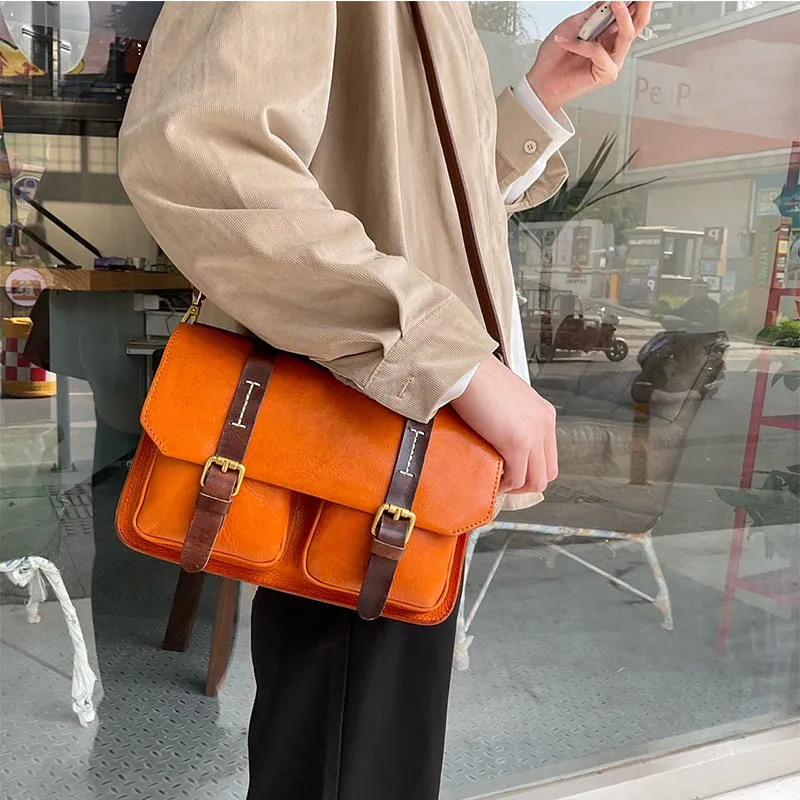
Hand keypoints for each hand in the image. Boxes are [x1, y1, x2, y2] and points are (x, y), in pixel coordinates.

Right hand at [451, 356, 557, 493]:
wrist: (467, 370)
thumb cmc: (477, 379)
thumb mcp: (506, 400)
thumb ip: (512, 419)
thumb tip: (500, 440)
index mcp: (544, 414)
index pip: (548, 456)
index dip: (530, 470)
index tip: (510, 471)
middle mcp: (544, 424)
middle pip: (548, 472)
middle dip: (526, 483)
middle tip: (504, 481)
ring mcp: (534, 435)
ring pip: (536, 481)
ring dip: (515, 487)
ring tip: (496, 481)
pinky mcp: (518, 443)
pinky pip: (516, 477)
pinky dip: (503, 484)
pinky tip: (491, 476)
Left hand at [526, 1, 652, 113]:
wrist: (541, 80)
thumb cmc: (554, 56)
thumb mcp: (574, 24)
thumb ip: (594, 12)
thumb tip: (608, 0)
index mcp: (608, 32)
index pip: (629, 14)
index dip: (635, 2)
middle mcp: (612, 46)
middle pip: (638, 24)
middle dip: (643, 5)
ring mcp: (611, 60)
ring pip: (626, 35)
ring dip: (622, 17)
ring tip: (615, 3)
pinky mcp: (606, 73)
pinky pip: (599, 52)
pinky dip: (582, 45)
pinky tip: (567, 42)